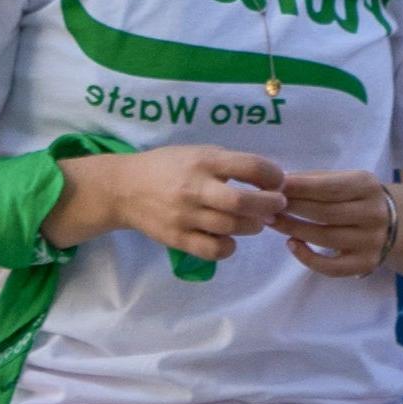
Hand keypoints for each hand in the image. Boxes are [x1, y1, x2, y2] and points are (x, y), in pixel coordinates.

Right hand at [69, 143, 284, 261]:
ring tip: (255, 221)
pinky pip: (213, 250)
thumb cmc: (168, 167)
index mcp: (203, 161)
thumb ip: (228, 163)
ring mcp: (185, 216)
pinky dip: (229, 247)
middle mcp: (195, 188)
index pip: (250, 166)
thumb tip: (268, 179)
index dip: (273, 175)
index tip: (278, 181)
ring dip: (253, 226)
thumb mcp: (197, 153)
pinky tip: (230, 239)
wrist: (124, 189)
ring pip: (232, 227)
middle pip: (242, 202)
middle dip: (269, 205)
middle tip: (277, 205)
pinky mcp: (177, 238)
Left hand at [273, 169, 394, 276]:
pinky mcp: (366, 263)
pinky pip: (332, 266)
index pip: (330, 187)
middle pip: (325, 212)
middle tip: (265, 205)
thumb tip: (277, 182)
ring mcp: (372, 241)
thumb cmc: (354, 197)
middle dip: (292, 208)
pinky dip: (307, 257)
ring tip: (272, 221)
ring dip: (293, 229)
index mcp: (368, 186)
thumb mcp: (343, 180)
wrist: (391, 222)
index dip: (300, 187)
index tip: (273, 184)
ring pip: (325, 238)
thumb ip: (313, 180)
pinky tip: (291, 244)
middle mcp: (374, 214)